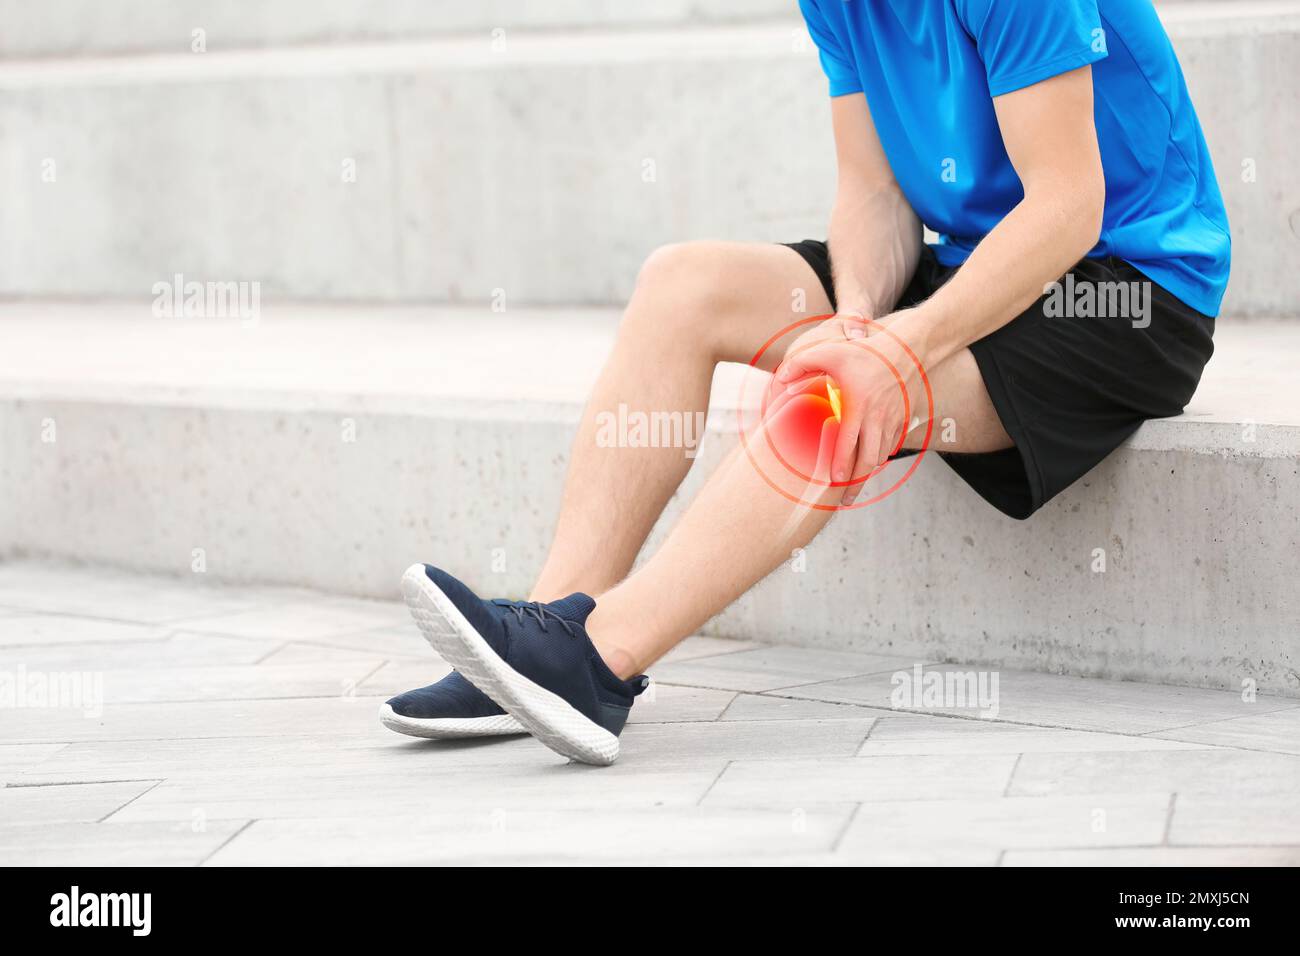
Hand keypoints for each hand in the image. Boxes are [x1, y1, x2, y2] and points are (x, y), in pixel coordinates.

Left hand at [774, 312, 920, 504]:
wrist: (910, 347)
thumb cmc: (868, 350)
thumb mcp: (831, 350)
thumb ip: (802, 362)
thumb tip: (780, 377)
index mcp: (858, 406)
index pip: (848, 444)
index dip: (841, 466)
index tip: (833, 481)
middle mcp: (878, 418)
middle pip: (868, 460)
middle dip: (856, 483)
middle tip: (844, 499)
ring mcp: (893, 421)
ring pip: (881, 457)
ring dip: (869, 474)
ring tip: (855, 488)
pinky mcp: (904, 419)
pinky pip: (892, 446)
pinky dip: (881, 458)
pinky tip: (871, 464)